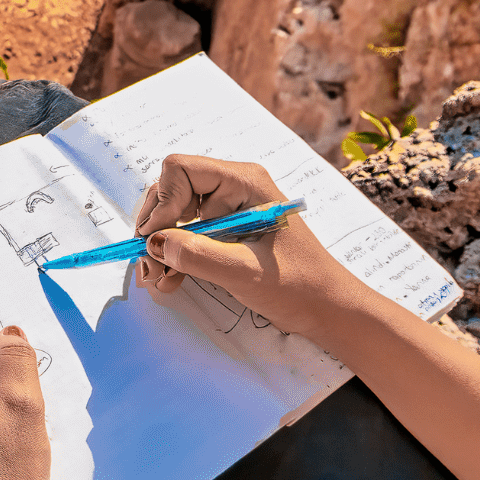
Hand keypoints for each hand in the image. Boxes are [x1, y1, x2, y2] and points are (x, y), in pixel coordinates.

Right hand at [132, 154, 357, 338]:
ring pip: (172, 215)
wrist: (328, 310)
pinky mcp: (223, 230)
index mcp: (244, 182)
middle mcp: (232, 188)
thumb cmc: (300, 286)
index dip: (162, 202)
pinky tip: (172, 279)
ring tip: (160, 278)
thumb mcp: (246, 272)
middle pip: (170, 191)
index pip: (181, 170)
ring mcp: (226, 208)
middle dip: (155, 229)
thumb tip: (154, 242)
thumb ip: (198, 255)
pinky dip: (172, 256)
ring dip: (160, 247)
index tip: (156, 240)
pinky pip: (184, 234)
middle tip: (150, 266)